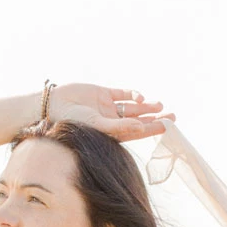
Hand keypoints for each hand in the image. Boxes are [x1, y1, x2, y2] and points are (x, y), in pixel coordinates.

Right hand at [47, 83, 175, 141]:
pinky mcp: (103, 93)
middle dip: (156, 118)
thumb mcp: (97, 126)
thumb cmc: (72, 121)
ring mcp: (108, 106)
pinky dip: (133, 94)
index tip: (168, 127)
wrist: (52, 105)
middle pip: (139, 120)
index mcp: (111, 133)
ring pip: (133, 107)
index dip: (153, 129)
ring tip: (161, 106)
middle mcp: (112, 121)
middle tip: (173, 117)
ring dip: (147, 107)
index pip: (137, 132)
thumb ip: (119, 126)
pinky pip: (122, 94)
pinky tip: (139, 98)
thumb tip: (141, 127)